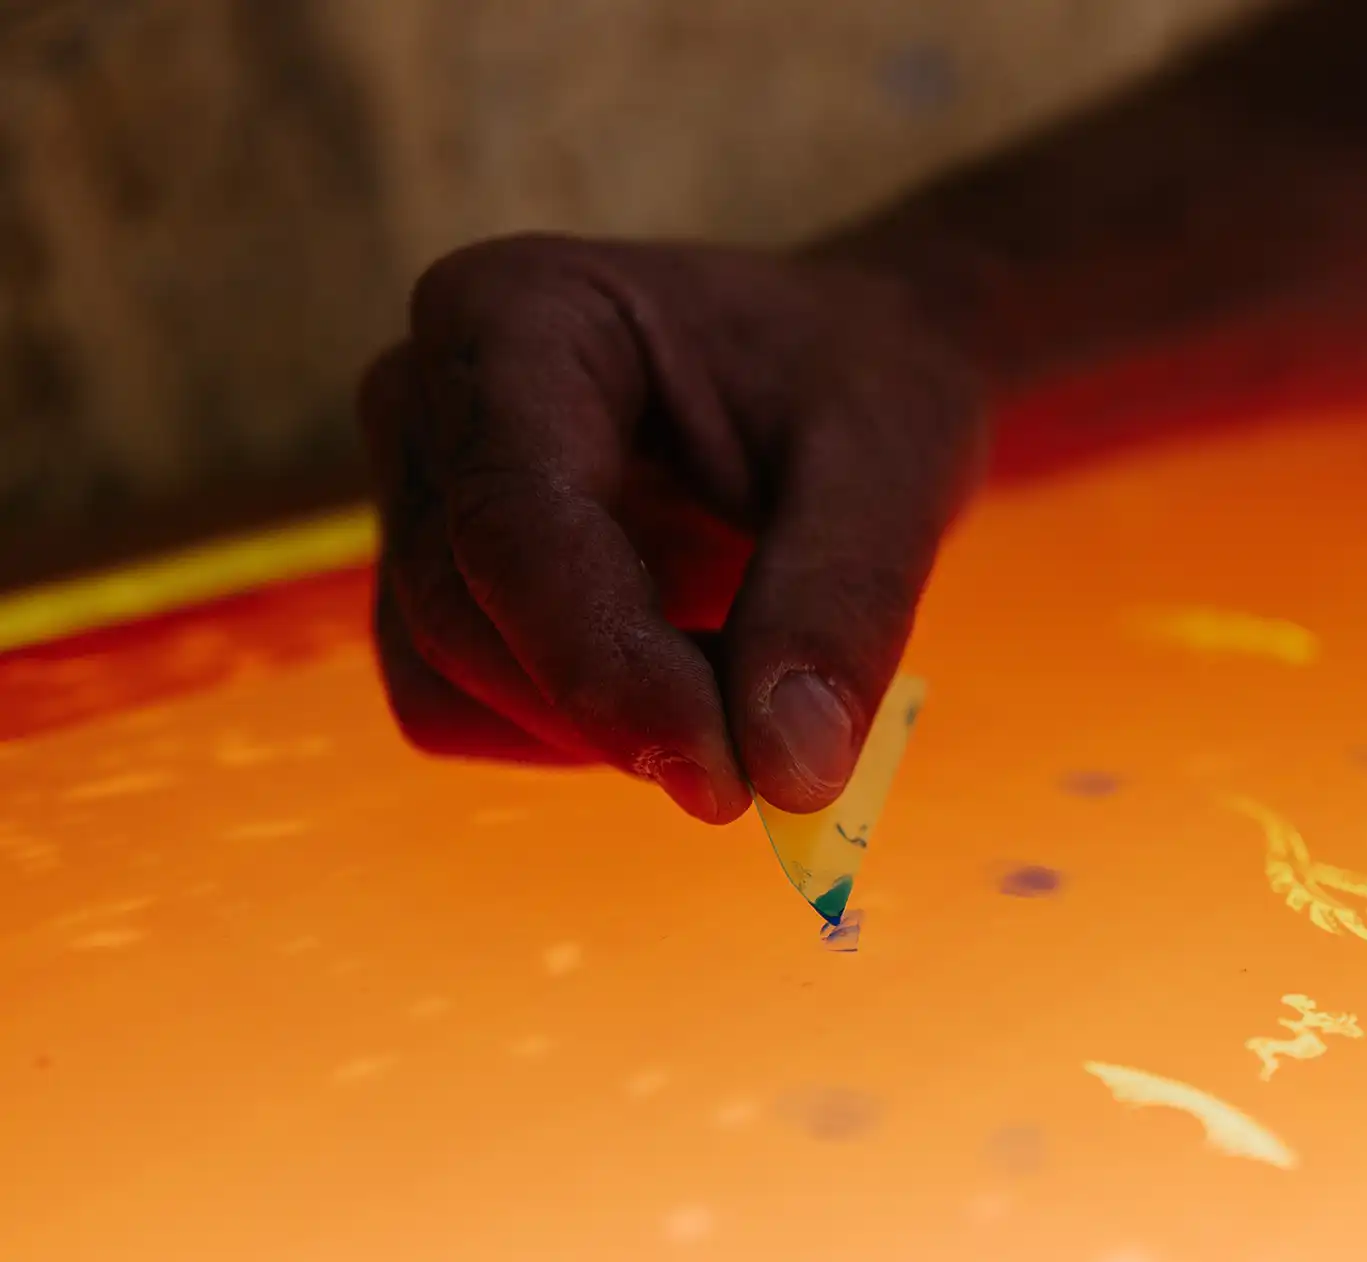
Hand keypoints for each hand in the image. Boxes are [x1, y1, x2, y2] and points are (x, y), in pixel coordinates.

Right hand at [356, 235, 986, 822]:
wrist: (842, 376)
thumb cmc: (863, 384)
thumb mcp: (893, 467)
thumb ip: (842, 605)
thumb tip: (790, 773)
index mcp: (515, 314)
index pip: (512, 521)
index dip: (604, 668)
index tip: (724, 781)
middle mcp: (425, 394)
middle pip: (465, 617)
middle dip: (621, 710)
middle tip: (784, 745)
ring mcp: (414, 493)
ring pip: (449, 685)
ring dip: (604, 730)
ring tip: (747, 669)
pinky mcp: (435, 582)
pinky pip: (466, 714)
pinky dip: (585, 733)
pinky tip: (692, 676)